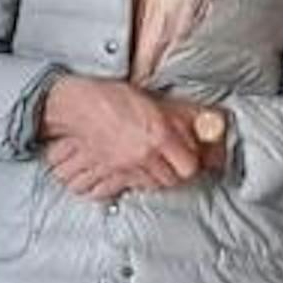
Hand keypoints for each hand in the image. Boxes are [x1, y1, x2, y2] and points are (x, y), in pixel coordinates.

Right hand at [39, 76, 209, 199]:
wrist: (78, 103)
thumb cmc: (114, 97)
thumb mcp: (155, 103)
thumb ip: (180, 120)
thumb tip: (204, 129)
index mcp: (160, 135)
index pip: (189, 167)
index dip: (192, 164)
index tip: (191, 159)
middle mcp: (144, 154)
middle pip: (172, 180)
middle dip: (175, 172)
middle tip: (174, 162)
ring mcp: (125, 166)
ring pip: (152, 185)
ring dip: (157, 177)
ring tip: (155, 165)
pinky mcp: (108, 171)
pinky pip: (131, 186)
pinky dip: (135, 182)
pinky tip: (136, 171)